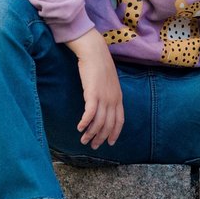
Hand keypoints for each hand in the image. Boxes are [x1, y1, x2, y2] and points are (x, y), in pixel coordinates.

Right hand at [66, 29, 123, 148]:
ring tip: (83, 140)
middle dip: (101, 138)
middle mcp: (113, 99)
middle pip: (108, 125)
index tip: (110, 143)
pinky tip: (80, 128)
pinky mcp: (92, 94)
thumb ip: (108, 94)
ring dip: (91, 133)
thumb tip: (103, 104)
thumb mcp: (109, 82)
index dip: (114, 133)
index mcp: (118, 97)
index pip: (119, 120)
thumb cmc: (100, 65)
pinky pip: (90, 113)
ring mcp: (104, 97)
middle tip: (92, 146)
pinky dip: (85, 123)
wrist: (95, 52)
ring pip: (99, 122)